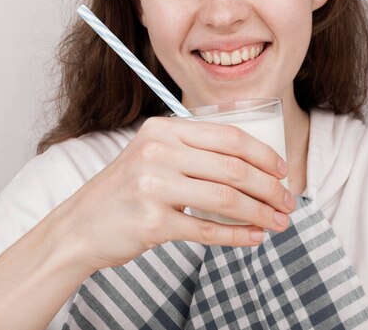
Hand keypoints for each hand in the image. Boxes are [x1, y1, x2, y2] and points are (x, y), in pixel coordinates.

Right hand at [55, 116, 294, 270]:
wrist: (80, 226)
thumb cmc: (126, 190)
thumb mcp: (153, 155)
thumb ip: (194, 152)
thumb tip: (253, 167)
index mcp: (164, 130)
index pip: (229, 137)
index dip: (264, 155)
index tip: (283, 171)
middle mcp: (158, 153)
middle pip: (234, 169)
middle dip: (270, 188)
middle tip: (288, 202)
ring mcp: (154, 187)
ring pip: (227, 200)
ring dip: (261, 213)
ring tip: (278, 222)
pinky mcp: (152, 223)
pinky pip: (208, 230)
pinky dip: (238, 236)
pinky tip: (254, 237)